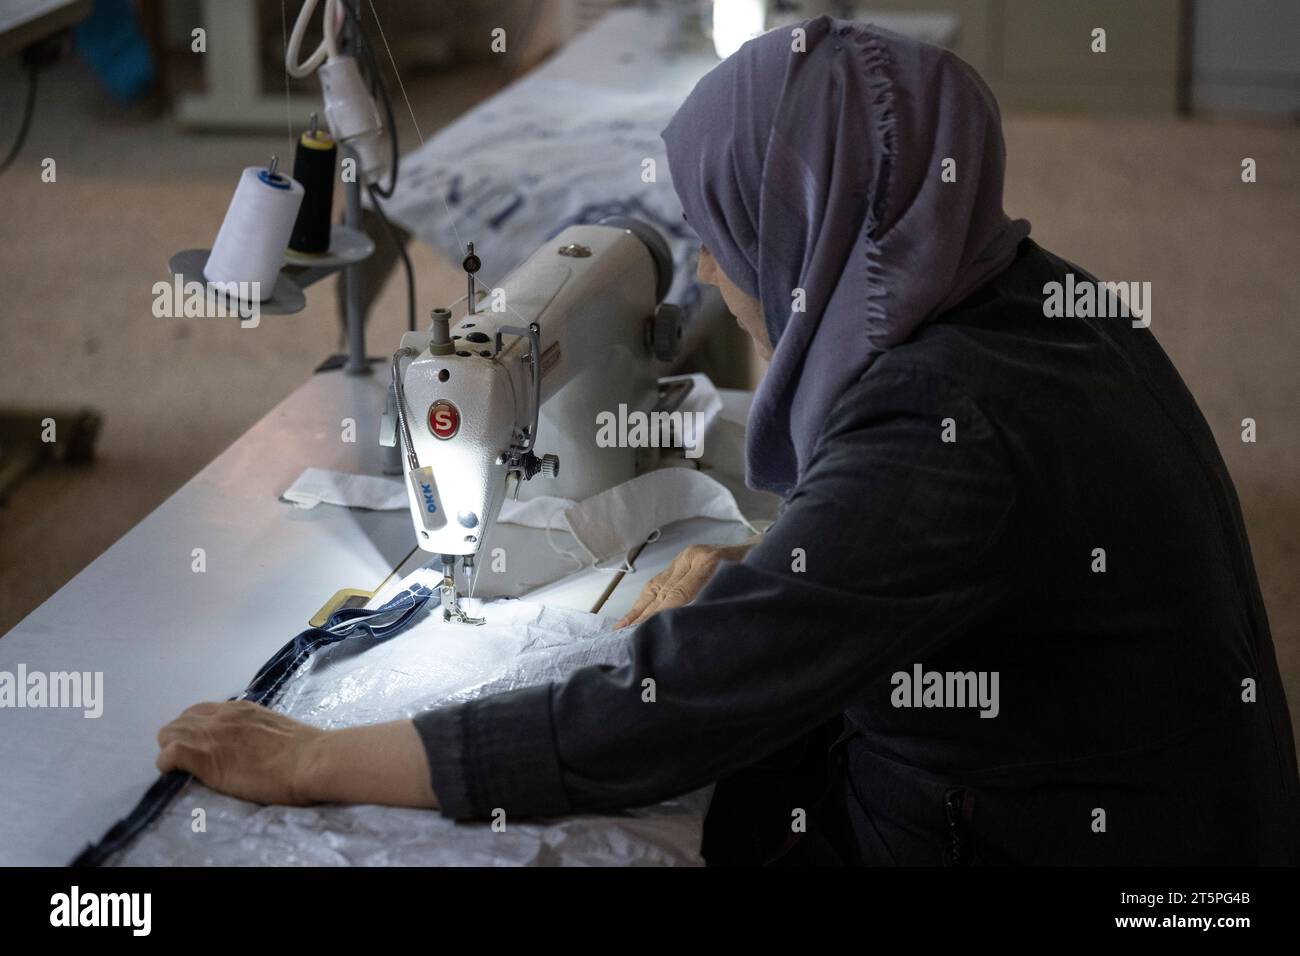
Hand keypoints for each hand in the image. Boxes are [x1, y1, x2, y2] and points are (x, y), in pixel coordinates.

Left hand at [157, 701, 438, 807]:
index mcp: (239, 709)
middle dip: (180, 740)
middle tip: (192, 761)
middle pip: (179, 722)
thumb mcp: (275, 728)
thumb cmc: (303, 750)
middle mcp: (220, 716)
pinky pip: (168, 755)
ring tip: (184, 770)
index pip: (200, 712)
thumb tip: (252, 743)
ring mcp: (211, 735)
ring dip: (172, 752)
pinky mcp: (203, 757)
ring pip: (169, 735)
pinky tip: (178, 775)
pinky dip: (168, 765)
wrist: (309, 760)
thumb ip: (256, 729)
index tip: (204, 746)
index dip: (196, 730)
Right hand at [616, 537, 759, 627]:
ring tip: (620, 627)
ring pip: (656, 585)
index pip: (676, 595)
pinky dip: (647, 599)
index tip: (641, 635)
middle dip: (641, 616)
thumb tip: (683, 627)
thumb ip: (713, 606)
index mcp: (708, 562)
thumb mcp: (741, 592)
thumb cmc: (763, 574)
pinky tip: (635, 612)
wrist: (773, 549)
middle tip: (622, 636)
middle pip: (661, 591)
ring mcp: (689, 555)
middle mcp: (694, 556)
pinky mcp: (686, 558)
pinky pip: (661, 580)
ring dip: (637, 607)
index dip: (657, 616)